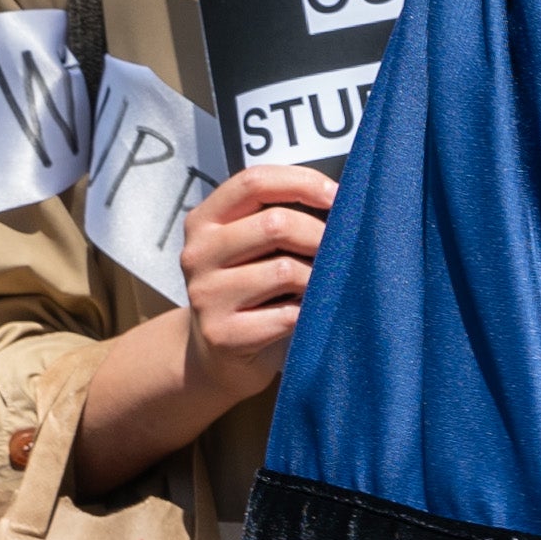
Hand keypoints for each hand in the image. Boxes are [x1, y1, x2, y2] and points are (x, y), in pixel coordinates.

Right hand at [178, 164, 336, 390]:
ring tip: (320, 287)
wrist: (218, 357)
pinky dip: (309, 313)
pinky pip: (287, 315)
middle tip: (341, 251)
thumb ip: (277, 220)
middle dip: (320, 235)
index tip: (339, 196)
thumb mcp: (251, 248)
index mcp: (204, 221)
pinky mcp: (222, 334)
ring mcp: (206, 295)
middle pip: (275, 224)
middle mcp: (197, 254)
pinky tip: (308, 317)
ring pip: (285, 270)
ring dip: (317, 279)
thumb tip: (342, 202)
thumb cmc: (251, 292)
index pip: (253, 182)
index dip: (302, 182)